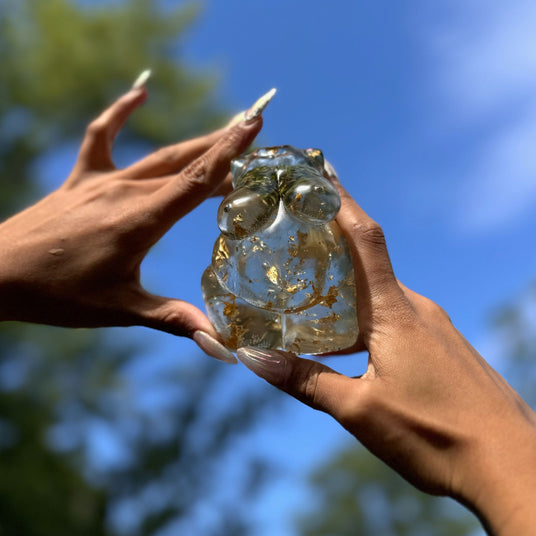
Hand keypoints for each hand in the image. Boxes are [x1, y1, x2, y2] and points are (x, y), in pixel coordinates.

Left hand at [0, 82, 269, 362]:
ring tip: (225, 132)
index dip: (229, 151)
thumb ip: (174, 320)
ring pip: (158, 156)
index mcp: (140, 221)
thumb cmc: (57, 295)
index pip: (196, 179)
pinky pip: (102, 137)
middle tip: (254, 129)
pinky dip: (120, 112)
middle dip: (223, 145)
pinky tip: (140, 92)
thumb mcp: (121, 310)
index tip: (254, 124)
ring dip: (195, 144)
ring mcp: (101, 182)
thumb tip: (219, 345)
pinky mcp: (80, 181)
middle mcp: (125, 193)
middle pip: (185, 162)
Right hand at [237, 181, 535, 533]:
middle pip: (368, 267)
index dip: (341, 203)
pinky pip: (397, 321)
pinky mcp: (443, 348)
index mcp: (395, 312)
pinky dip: (366, 323)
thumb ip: (306, 381)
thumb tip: (255, 359)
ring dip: (346, 297)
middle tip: (294, 245)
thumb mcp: (360, 411)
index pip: (364, 240)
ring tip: (310, 304)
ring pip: (380, 298)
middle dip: (332, 252)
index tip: (320, 173)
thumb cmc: (437, 436)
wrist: (514, 466)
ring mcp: (434, 328)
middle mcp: (418, 309)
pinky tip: (349, 349)